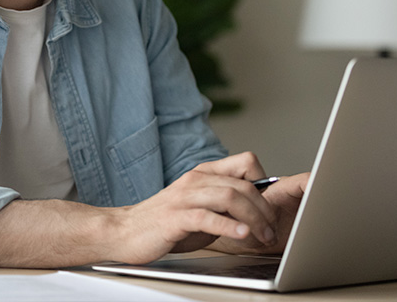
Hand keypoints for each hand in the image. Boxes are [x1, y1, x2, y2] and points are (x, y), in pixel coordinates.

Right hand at [112, 152, 279, 264]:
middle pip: (243, 185)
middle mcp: (195, 180)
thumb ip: (224, 205)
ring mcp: (184, 197)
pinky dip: (229, 226)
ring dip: (253, 219)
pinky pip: (207, 217)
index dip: (264, 181)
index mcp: (203, 174)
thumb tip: (258, 211)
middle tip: (271, 231)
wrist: (124, 231)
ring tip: (262, 236)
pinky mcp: (174, 217)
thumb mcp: (200, 208)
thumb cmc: (165, 223)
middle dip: (264, 210)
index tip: (269, 206)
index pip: (246, 161)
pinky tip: (242, 235)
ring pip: (229, 197)